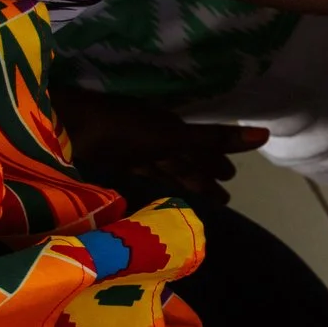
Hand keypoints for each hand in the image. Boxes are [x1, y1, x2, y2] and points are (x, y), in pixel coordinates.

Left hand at [55, 87, 265, 200]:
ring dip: (179, 183)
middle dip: (202, 176)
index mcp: (168, 127)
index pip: (199, 149)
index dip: (215, 164)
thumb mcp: (173, 135)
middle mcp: (151, 137)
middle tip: (223, 198)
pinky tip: (154, 192)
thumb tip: (265, 134)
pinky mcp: (107, 161)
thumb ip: (213, 139)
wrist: (62, 125)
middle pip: (183, 161)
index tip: (231, 179)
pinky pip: (138, 174)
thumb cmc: (120, 129)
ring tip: (196, 201)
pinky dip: (151, 183)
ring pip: (162, 169)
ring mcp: (128, 149)